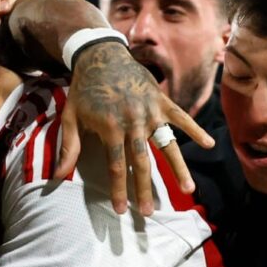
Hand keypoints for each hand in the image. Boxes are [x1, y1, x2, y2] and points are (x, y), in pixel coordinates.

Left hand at [57, 44, 213, 214]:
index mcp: (110, 126)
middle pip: (141, 161)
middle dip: (144, 189)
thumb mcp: (71, 117)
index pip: (116, 164)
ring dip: (178, 168)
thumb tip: (58, 176)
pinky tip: (208, 144)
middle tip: (149, 212)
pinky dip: (195, 130)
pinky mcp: (162, 101)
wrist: (101, 54)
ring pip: (166, 144)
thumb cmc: (84, 89)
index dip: (119, 189)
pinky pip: (181, 117)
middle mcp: (133, 120)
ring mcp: (150, 110)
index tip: (122, 210)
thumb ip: (69, 147)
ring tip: (188, 190)